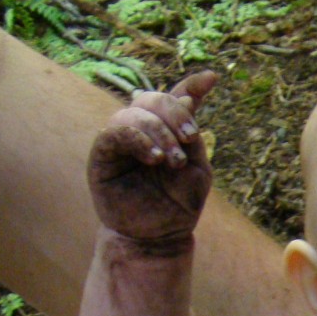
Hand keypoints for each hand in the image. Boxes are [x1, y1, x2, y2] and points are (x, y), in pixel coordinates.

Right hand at [88, 71, 215, 242]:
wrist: (159, 237)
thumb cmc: (178, 206)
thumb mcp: (197, 169)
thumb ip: (192, 136)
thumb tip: (187, 99)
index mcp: (168, 131)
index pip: (177, 98)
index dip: (193, 84)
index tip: (213, 78)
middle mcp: (143, 130)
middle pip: (152, 98)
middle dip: (173, 113)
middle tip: (189, 138)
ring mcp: (121, 140)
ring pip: (134, 113)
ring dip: (159, 132)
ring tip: (173, 161)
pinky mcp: (103, 155)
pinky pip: (116, 132)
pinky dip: (138, 139)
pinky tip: (155, 157)